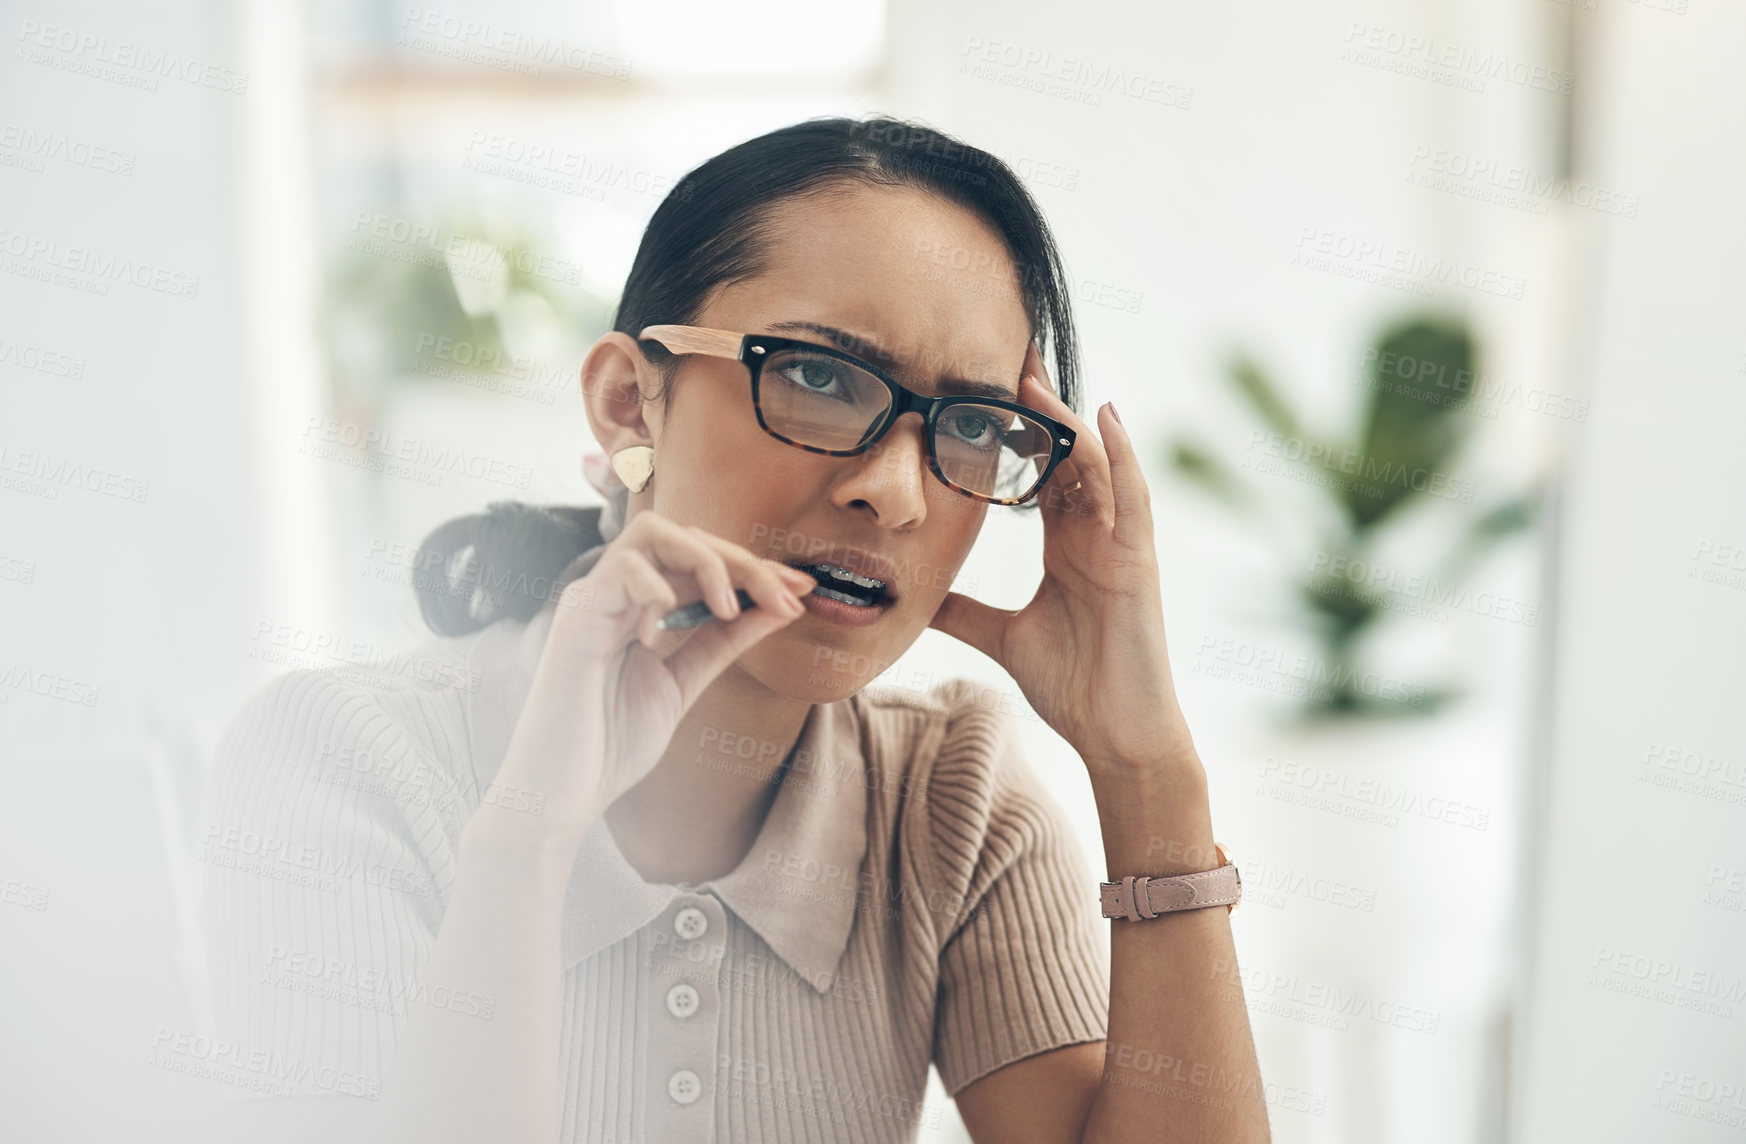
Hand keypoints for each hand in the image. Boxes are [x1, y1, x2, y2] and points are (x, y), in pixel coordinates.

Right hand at [472, 511, 818, 851]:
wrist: (559, 795)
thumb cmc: (610, 745)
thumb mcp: (684, 684)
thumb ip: (724, 643)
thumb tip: (779, 606)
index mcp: (639, 607)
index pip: (700, 560)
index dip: (753, 568)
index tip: (801, 589)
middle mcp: (615, 593)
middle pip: (684, 535)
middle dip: (743, 560)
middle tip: (786, 594)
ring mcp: (592, 599)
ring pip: (652, 532)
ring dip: (705, 561)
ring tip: (729, 609)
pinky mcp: (575, 617)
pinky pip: (622, 569)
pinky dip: (657, 591)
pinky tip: (663, 635)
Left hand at [927, 341, 1197, 773]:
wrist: (1114, 734)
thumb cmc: (1074, 684)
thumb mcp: (1002, 637)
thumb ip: (964, 612)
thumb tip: (916, 598)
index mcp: (1066, 544)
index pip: (1040, 471)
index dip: (1015, 430)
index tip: (980, 388)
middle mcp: (1095, 533)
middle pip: (1066, 454)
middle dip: (1038, 408)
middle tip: (1003, 356)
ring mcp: (1121, 542)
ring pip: (1095, 465)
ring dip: (1065, 420)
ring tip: (1032, 377)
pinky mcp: (1139, 560)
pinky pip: (1133, 496)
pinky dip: (1120, 453)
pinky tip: (1103, 415)